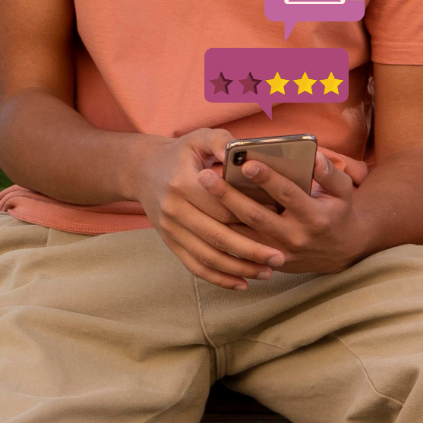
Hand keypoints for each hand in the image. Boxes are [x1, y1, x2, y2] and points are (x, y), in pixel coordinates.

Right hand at [132, 129, 288, 288]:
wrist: (141, 170)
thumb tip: (243, 153)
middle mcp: (174, 209)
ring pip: (207, 256)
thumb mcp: (200, 138)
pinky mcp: (170, 242)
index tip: (276, 222)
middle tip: (280, 256)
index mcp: (183, 182)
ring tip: (267, 272)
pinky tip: (241, 284)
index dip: (250, 215)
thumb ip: (222, 142)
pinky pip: (194, 265)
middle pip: (217, 235)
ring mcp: (170, 229)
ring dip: (238, 268)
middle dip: (250, 249)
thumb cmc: (181, 153)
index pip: (221, 206)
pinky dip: (218, 278)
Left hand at [207, 148, 369, 276]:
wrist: (341, 252)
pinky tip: (205, 213)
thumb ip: (330, 173)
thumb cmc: (338, 212)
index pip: (288, 195)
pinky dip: (223, 231)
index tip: (247, 162)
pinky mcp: (270, 263)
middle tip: (205, 175)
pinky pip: (241, 248)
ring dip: (219, 213)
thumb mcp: (344, 191)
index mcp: (315, 217)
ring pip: (243, 234)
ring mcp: (281, 253)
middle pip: (256, 215)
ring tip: (199, 190)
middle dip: (229, 195)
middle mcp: (296, 237)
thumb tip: (313, 157)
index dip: (267, 179)